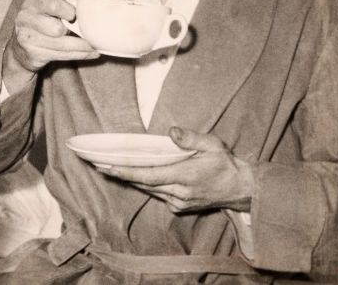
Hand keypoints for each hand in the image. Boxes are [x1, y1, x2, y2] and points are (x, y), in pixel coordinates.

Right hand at [4, 0, 98, 74]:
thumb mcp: (47, 7)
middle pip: (57, 28)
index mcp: (31, 3)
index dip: (69, 11)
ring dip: (82, 46)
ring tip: (94, 45)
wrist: (20, 48)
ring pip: (62, 45)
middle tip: (81, 31)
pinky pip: (62, 56)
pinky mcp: (33, 54)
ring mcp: (27, 39)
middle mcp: (25, 20)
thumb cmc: (39, 23)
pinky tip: (91, 53)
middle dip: (73, 31)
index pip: (54, 5)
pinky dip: (79, 55)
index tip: (76, 15)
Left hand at [93, 127, 254, 213]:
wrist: (241, 189)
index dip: (126, 171)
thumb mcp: (213, 144)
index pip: (149, 175)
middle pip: (143, 183)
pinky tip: (131, 174)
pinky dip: (144, 184)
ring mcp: (179, 201)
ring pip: (148, 189)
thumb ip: (191, 138)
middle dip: (119, 173)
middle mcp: (179, 192)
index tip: (107, 166)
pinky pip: (156, 194)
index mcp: (185, 176)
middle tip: (96, 163)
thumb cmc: (225, 164)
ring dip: (129, 178)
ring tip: (107, 167)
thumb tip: (172, 132)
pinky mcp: (179, 206)